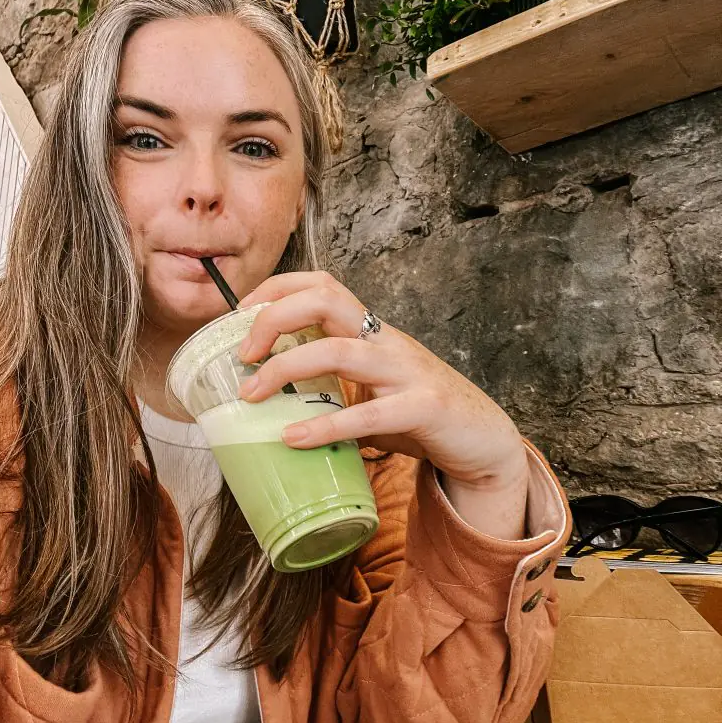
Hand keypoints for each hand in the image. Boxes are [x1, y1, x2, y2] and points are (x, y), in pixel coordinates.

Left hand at [235, 272, 528, 500]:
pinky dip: (326, 426)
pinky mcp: (424, 408)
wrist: (484, 439)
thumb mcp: (370, 389)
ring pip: (340, 350)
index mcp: (371, 331)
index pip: (322, 284)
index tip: (238, 316)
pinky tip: (293, 438)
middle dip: (274, 317)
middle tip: (243, 355)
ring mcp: (407, 371)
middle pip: (326, 299)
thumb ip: (330, 388)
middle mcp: (386, 341)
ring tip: (251, 396)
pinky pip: (369, 414)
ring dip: (286, 368)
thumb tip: (265, 407)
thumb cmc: (418, 414)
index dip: (277, 289)